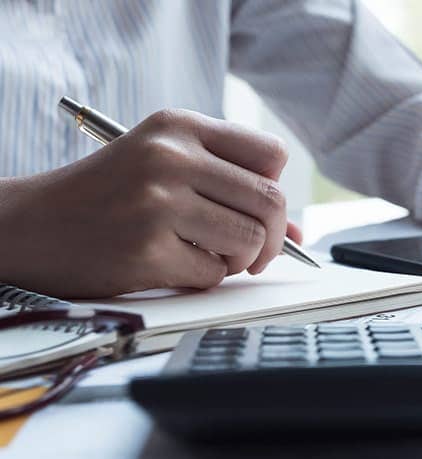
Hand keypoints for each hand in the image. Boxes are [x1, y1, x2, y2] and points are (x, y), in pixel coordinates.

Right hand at [0, 109, 297, 297]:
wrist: (30, 225)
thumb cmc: (107, 195)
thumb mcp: (164, 167)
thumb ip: (231, 188)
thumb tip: (300, 234)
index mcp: (179, 127)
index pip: (271, 154)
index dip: (274, 186)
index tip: (259, 206)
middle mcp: (171, 158)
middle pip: (270, 201)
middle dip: (274, 237)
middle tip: (255, 252)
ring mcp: (158, 203)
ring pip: (250, 240)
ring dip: (240, 260)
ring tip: (210, 255)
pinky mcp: (147, 249)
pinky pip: (214, 274)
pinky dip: (204, 277)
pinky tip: (174, 264)